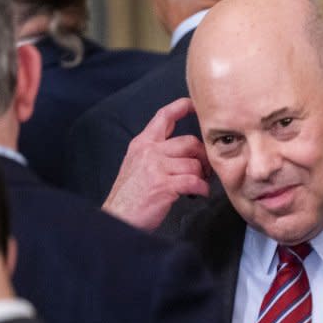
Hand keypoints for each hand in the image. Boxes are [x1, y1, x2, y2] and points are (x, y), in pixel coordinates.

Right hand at [102, 98, 209, 230]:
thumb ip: (154, 152)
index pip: (164, 116)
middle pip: (190, 142)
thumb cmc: (129, 196)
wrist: (117, 218)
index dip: (182, 107)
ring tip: (198, 185)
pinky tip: (199, 193)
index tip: (194, 105)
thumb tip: (183, 149)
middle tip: (204, 168)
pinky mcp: (164, 186)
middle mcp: (149, 151)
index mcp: (142, 144)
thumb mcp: (135, 164)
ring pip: (194, 164)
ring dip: (202, 176)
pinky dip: (202, 189)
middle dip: (202, 156)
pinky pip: (194, 181)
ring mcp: (156, 168)